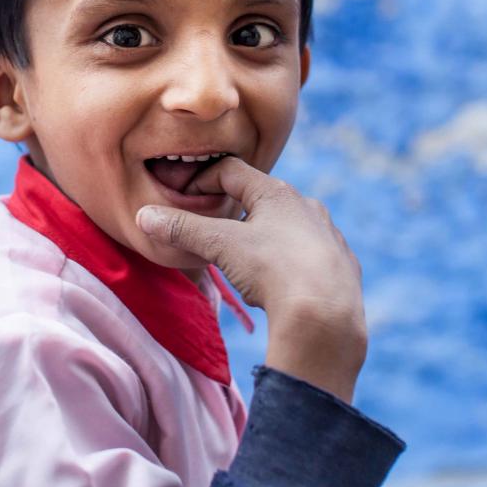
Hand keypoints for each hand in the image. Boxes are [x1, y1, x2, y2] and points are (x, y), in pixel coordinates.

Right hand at [136, 157, 366, 402]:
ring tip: (246, 263)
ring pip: (288, 227)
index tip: (185, 197)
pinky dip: (290, 262)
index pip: (232, 171)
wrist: (326, 315)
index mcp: (277, 193)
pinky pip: (310, 255)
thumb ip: (184, 229)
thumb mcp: (221, 246)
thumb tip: (144, 215)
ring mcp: (328, 234)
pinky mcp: (342, 264)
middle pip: (262, 199)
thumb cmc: (273, 269)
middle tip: (213, 232)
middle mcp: (307, 206)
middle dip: (235, 212)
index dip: (203, 180)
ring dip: (264, 237)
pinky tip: (282, 284)